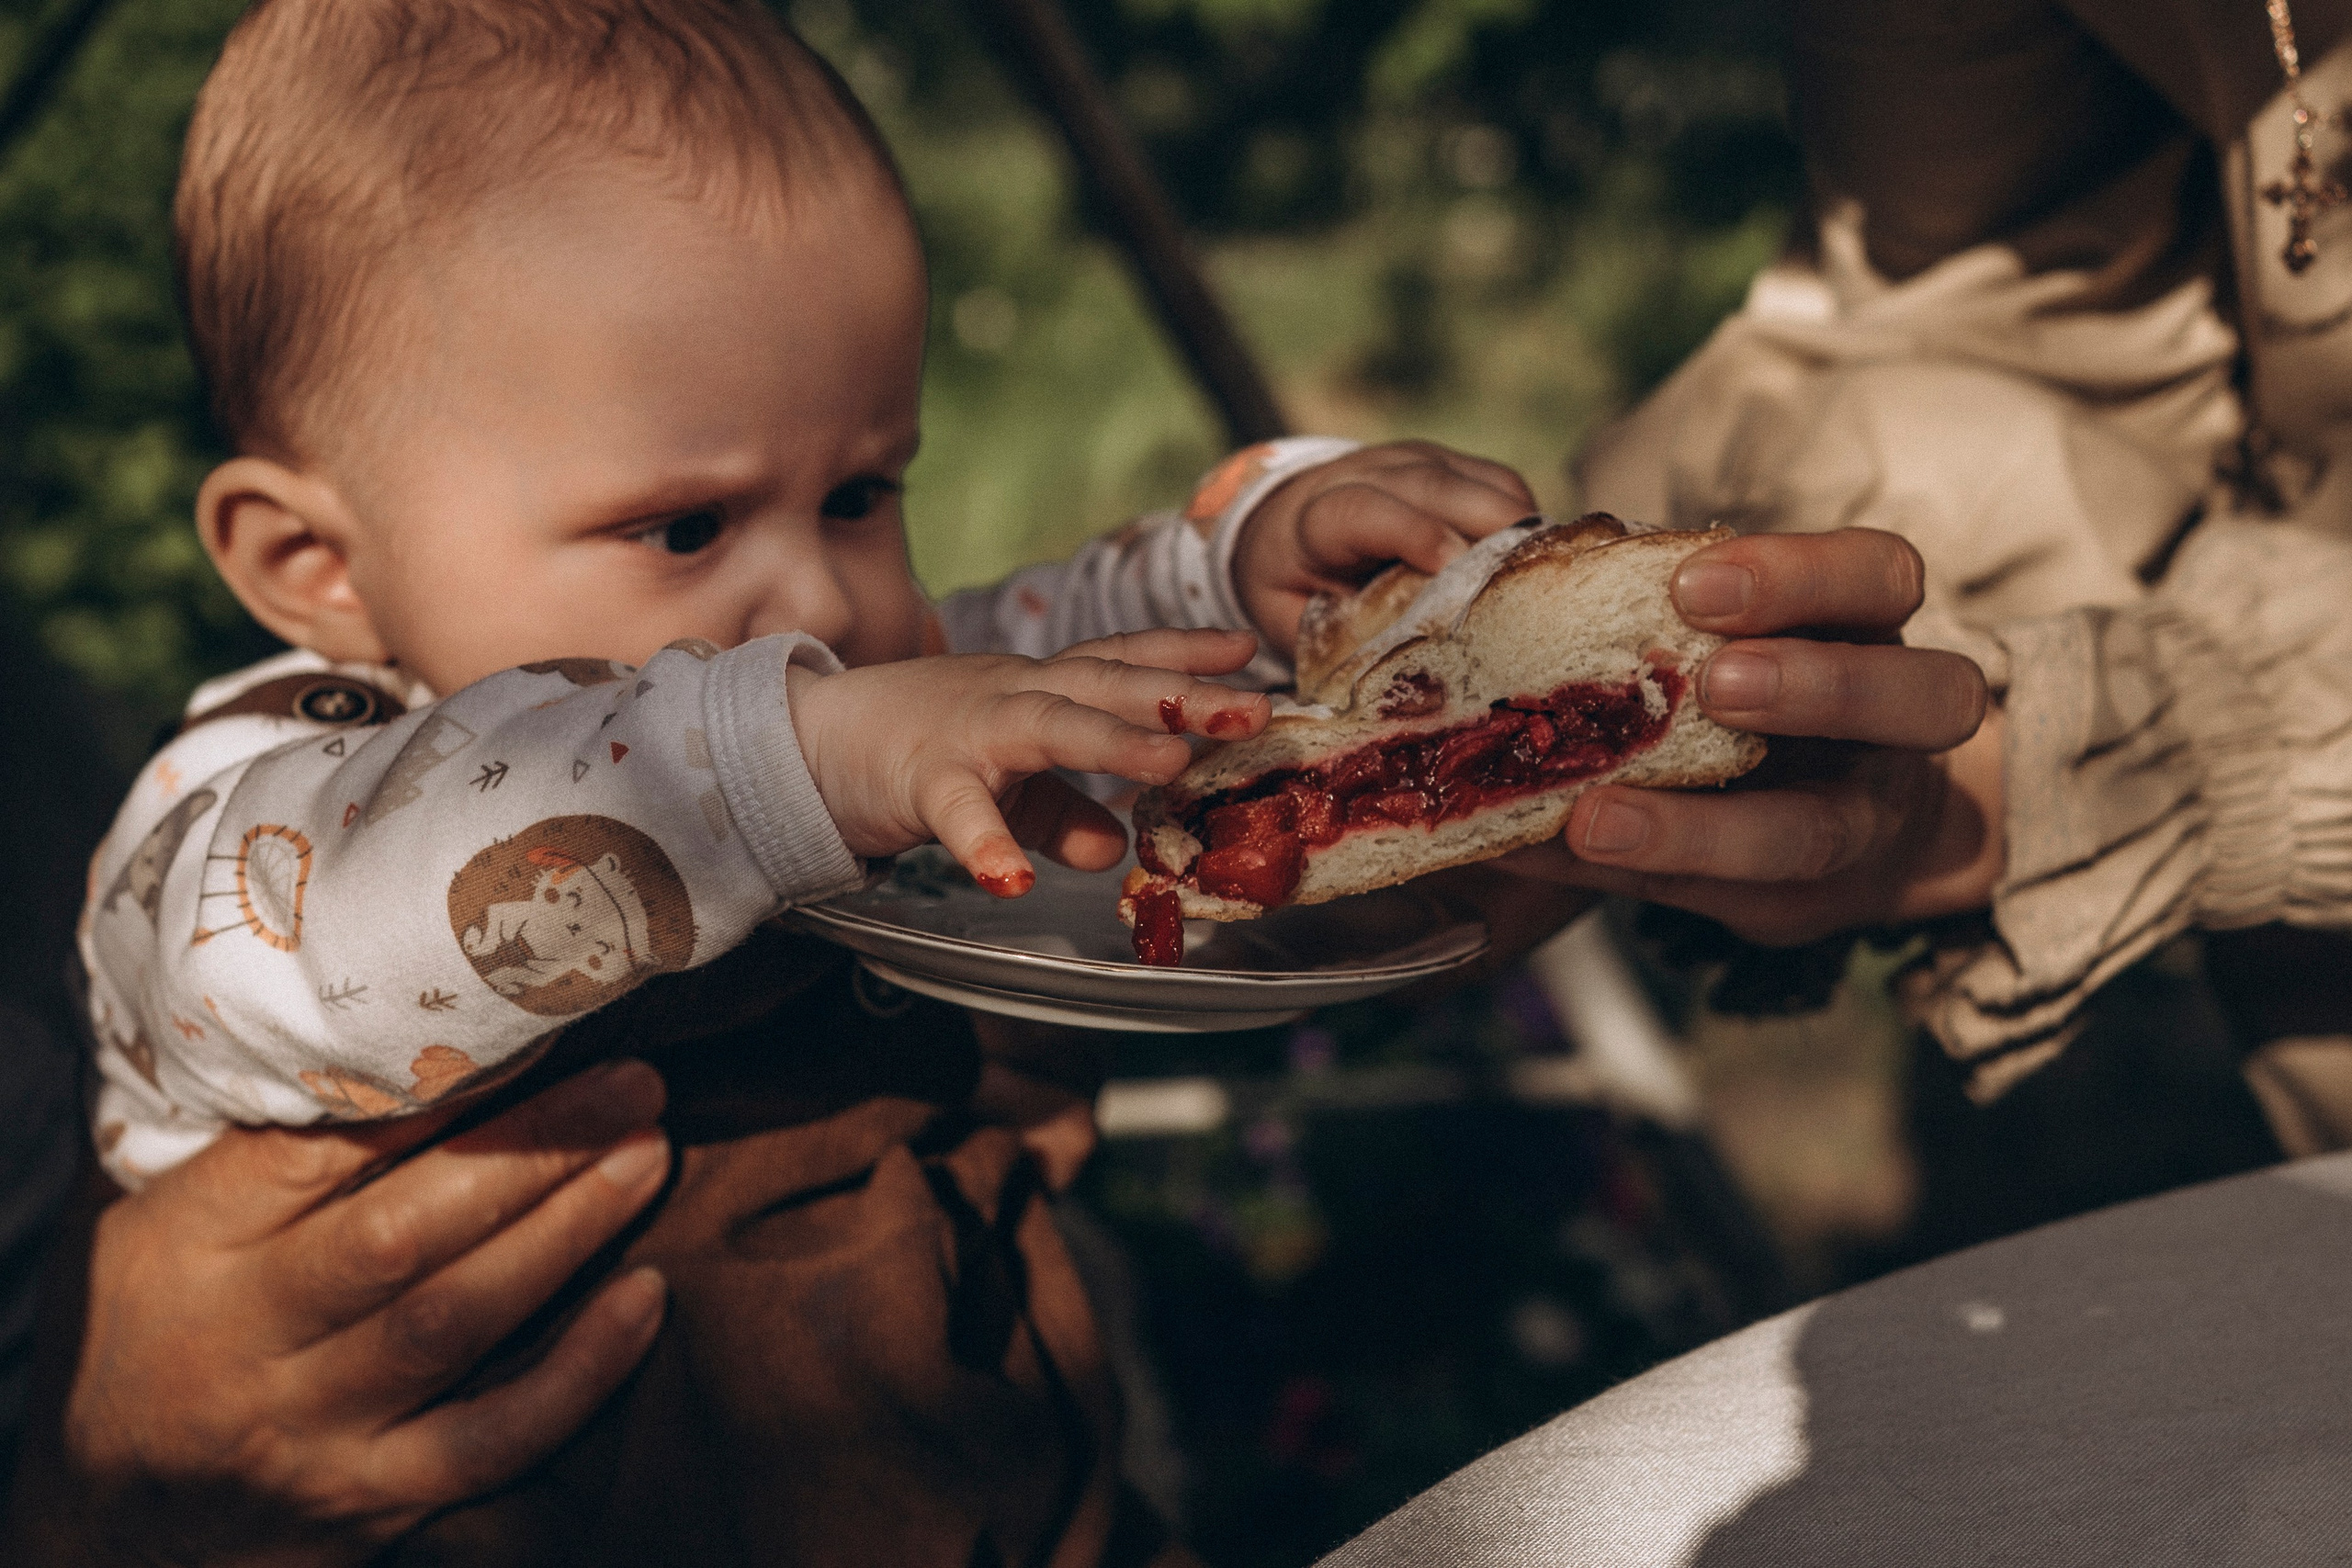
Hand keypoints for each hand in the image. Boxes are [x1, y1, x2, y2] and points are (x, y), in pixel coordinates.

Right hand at [20, 1061, 671, 1565]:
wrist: (107, 1527)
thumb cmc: (153, 1338)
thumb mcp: (161, 1231)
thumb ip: (264, 1155)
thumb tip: (405, 1044)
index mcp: (190, 1249)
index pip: (311, 1155)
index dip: (429, 1093)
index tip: (527, 1032)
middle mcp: (247, 1342)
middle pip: (402, 1234)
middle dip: (532, 1151)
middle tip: (630, 1085)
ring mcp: (311, 1431)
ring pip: (456, 1323)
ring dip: (568, 1232)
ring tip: (645, 1155)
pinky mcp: (372, 1504)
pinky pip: (493, 1440)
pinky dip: (581, 1370)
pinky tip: (644, 1296)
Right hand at [790, 628, 1270, 892]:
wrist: (807, 742)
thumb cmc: (916, 750)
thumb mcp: (1005, 783)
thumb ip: (1062, 811)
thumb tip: (1116, 847)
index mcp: (1038, 689)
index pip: (1119, 661)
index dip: (1183, 656)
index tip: (1247, 653)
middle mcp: (1013, 696)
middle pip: (1103, 683)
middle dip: (1180, 694)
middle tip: (1251, 710)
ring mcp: (968, 732)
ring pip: (1046, 726)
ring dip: (1111, 741)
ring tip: (1171, 760)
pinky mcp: (921, 779)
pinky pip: (958, 811)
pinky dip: (987, 844)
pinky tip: (1015, 881)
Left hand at [1233, 440, 1536, 655]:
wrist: (1281, 524)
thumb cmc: (1289, 588)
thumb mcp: (1291, 623)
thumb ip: (1340, 649)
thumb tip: (1409, 697)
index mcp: (1315, 520)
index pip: (1363, 512)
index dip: (1412, 533)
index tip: (1455, 567)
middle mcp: (1366, 475)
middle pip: (1434, 487)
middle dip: (1489, 530)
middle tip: (1533, 583)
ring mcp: (1412, 462)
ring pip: (1478, 481)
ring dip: (1521, 528)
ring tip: (1550, 580)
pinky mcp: (1447, 463)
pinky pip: (1500, 483)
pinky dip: (1526, 520)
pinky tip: (1536, 564)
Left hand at [1504, 529, 1999, 944]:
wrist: (1854, 834)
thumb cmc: (1773, 695)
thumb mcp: (1746, 633)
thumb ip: (1662, 618)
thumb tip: (1496, 580)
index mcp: (1872, 631)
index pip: (1881, 577)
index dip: (1800, 573)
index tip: (1691, 581)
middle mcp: (1897, 730)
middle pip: (1930, 696)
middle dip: (1815, 686)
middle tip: (1712, 683)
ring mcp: (1859, 826)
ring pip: (1820, 834)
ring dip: (1700, 828)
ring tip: (1596, 817)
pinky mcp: (1797, 903)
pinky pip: (1718, 899)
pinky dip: (1619, 874)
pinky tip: (1534, 853)